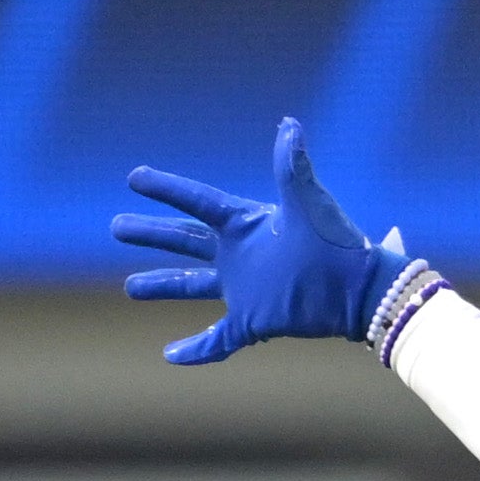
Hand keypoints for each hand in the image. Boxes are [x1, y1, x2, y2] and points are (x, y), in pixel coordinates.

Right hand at [115, 119, 410, 364]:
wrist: (362, 292)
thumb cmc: (339, 244)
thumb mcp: (309, 204)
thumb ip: (292, 168)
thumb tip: (289, 125)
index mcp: (248, 224)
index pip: (198, 202)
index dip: (167, 189)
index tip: (135, 177)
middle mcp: (240, 254)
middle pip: (186, 241)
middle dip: (152, 235)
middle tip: (117, 227)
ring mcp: (245, 288)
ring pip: (193, 286)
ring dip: (162, 285)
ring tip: (130, 287)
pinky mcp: (255, 321)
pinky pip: (219, 338)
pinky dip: (197, 349)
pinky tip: (171, 356)